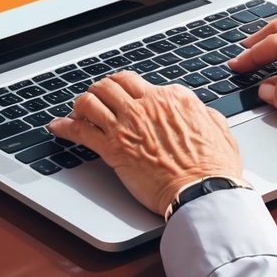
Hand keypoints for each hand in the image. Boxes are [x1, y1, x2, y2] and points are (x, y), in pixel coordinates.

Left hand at [48, 72, 243, 214]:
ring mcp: (128, 124)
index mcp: (174, 98)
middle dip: (102, 90)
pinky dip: (64, 126)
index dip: (129, 92)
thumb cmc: (214, 168)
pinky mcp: (113, 147)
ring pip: (92, 99)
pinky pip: (80, 129)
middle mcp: (148, 104)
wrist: (203, 192)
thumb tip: (200, 113)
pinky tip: (57, 128)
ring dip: (82, 103)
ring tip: (77, 112)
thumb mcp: (220, 130)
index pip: (141, 84)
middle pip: (112, 84)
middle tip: (97, 100)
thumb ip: (205, 115)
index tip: (125, 101)